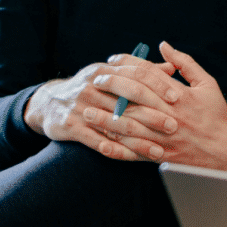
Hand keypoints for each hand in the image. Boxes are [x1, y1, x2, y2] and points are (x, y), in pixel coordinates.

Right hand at [25, 52, 178, 161]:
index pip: (136, 74)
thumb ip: (141, 71)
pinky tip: (132, 158)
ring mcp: (80, 105)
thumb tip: (172, 67)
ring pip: (115, 123)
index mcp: (106, 70)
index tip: (177, 98)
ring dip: (139, 139)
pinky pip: (95, 140)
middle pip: (128, 98)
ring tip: (158, 150)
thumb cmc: (91, 88)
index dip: (158, 85)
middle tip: (173, 126)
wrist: (49, 102)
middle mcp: (93, 85)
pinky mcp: (69, 125)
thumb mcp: (111, 74)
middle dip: (153, 113)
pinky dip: (114, 149)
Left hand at [84, 41, 226, 174]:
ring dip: (106, 119)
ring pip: (130, 126)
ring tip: (88, 112)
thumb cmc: (218, 115)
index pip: (148, 74)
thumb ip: (185, 63)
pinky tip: (102, 142)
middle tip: (95, 81)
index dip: (128, 64)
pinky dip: (117, 149)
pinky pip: (135, 153)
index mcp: (181, 95)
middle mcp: (171, 115)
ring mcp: (165, 137)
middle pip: (135, 97)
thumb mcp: (207, 83)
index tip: (112, 60)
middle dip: (112, 87)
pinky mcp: (162, 155)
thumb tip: (164, 45)